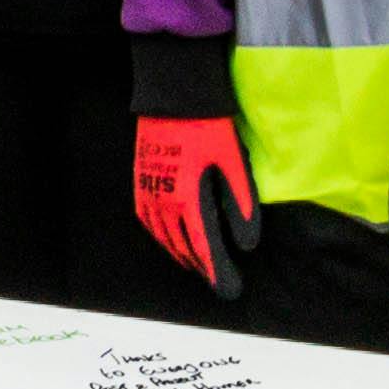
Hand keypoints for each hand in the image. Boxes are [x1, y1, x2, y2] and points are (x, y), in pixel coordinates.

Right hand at [129, 110, 255, 295]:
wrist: (174, 96)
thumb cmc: (209, 127)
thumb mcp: (233, 165)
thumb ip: (241, 206)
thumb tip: (247, 245)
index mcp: (188, 200)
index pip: (204, 249)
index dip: (218, 273)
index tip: (231, 291)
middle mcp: (163, 202)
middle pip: (183, 247)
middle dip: (203, 267)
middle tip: (221, 281)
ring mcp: (147, 192)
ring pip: (163, 237)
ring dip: (181, 254)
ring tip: (197, 265)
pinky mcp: (141, 181)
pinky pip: (148, 220)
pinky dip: (161, 236)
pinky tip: (169, 237)